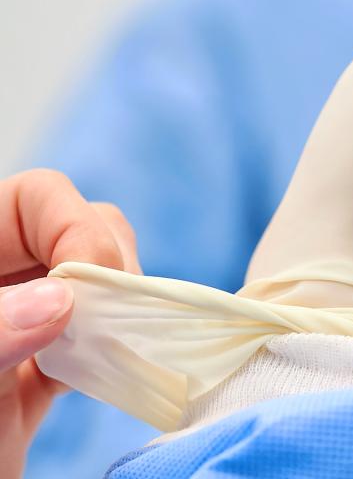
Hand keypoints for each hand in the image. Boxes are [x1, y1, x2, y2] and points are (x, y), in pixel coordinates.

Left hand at [0, 170, 138, 478]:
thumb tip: (60, 298)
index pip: (34, 199)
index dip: (75, 226)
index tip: (96, 285)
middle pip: (76, 229)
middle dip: (107, 264)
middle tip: (113, 317)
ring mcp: (13, 328)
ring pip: (93, 280)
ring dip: (116, 307)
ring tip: (110, 347)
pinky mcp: (32, 375)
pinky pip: (91, 337)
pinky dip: (114, 348)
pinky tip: (108, 372)